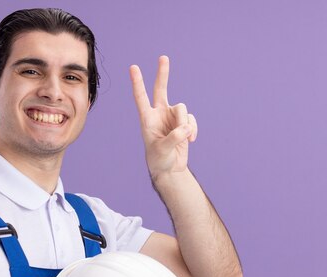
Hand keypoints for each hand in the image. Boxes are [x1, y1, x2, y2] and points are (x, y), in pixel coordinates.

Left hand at [130, 56, 197, 180]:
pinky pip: (191, 119)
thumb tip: (186, 127)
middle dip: (163, 73)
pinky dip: (193, 130)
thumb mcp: (163, 150)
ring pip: (182, 109)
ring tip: (183, 138)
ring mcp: (172, 117)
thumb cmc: (159, 159)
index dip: (138, 83)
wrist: (170, 168)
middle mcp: (159, 114)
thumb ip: (173, 138)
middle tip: (163, 57)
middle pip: (161, 89)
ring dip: (185, 123)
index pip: (141, 98)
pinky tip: (190, 140)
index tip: (133, 68)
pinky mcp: (184, 122)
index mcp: (147, 119)